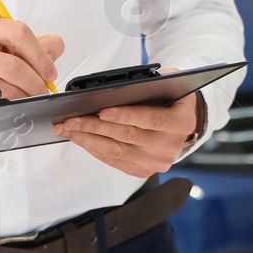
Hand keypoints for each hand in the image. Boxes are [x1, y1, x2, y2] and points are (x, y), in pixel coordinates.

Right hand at [0, 18, 63, 129]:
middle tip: (43, 89)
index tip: (49, 70)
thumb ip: (28, 44)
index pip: (18, 32)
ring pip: (6, 88)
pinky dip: (9, 106)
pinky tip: (10, 104)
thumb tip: (54, 49)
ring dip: (25, 96)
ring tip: (29, 97)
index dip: (40, 54)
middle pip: (14, 65)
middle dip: (36, 81)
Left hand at [54, 67, 202, 176]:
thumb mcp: (171, 84)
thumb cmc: (174, 100)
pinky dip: (94, 149)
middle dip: (95, 127)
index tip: (103, 111)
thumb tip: (125, 85)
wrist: (184, 124)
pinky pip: (113, 160)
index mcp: (180, 123)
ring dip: (88, 139)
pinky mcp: (142, 170)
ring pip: (116, 151)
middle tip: (73, 119)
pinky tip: (81, 139)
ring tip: (69, 129)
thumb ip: (154, 82)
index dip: (126, 115)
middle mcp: (169, 146)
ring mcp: (155, 161)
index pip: (151, 119)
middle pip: (127, 136)